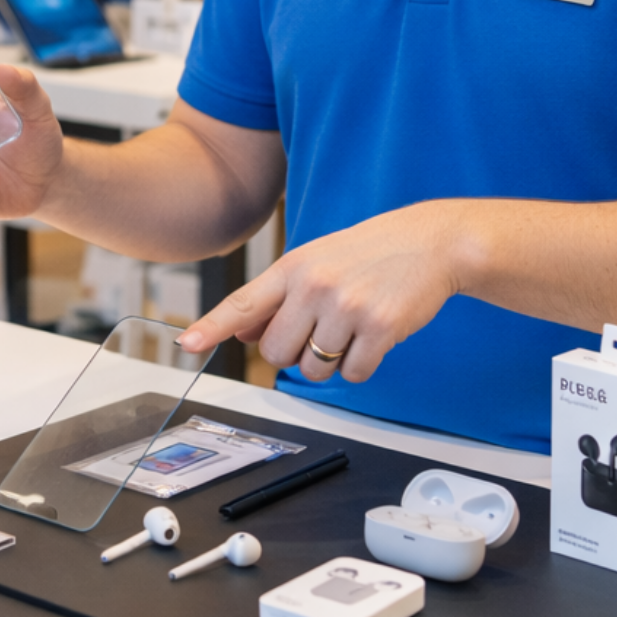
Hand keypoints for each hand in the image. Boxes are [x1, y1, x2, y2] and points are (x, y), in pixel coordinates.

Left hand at [179, 202, 464, 382]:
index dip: (211, 327)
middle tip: (319, 331)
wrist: (429, 242)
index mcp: (293, 267)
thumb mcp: (315, 262)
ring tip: (349, 329)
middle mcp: (314, 286)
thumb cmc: (368, 254)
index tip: (187, 344)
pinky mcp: (380, 328)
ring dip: (329, 362)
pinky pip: (353, 374)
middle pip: (275, 353)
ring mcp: (347, 307)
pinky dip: (361, 365)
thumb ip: (278, 298)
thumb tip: (243, 333)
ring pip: (313, 370)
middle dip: (293, 354)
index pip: (243, 303)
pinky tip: (373, 336)